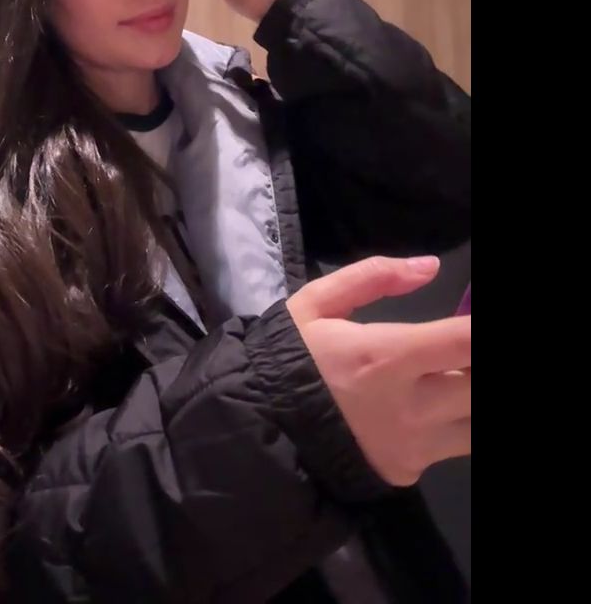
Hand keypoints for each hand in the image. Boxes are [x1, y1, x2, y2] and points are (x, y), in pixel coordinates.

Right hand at [287, 256, 471, 486]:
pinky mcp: (408, 472)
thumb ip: (372, 277)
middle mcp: (410, 407)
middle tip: (457, 350)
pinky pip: (449, 447)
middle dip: (475, 363)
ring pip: (478, 425)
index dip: (480, 329)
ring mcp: (413, 446)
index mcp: (385, 356)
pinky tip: (423, 410)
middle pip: (481, 386)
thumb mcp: (315, 303)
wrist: (259, 425)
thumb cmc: (291, 358)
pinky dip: (449, 425)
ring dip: (469, 397)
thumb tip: (429, 267)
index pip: (465, 342)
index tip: (474, 322)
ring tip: (449, 379)